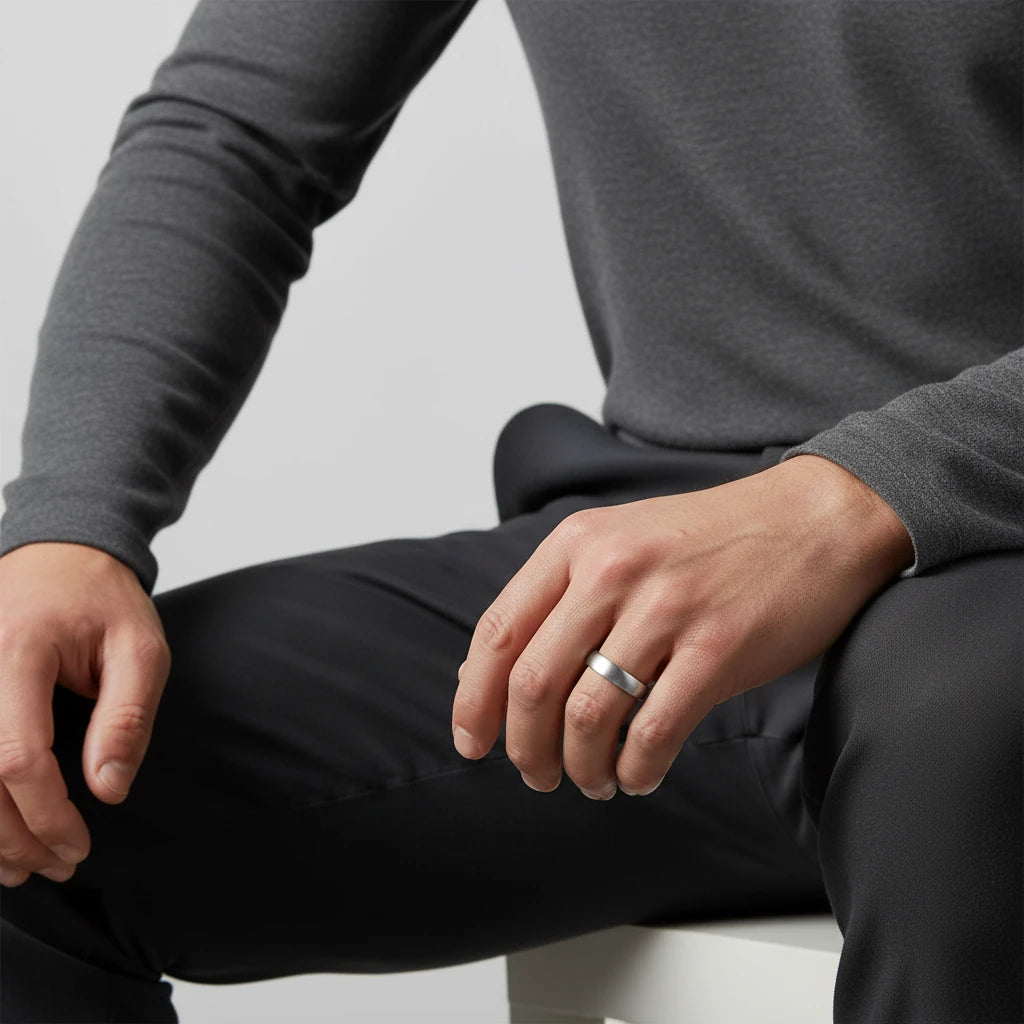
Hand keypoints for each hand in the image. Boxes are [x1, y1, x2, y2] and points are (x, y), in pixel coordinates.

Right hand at [0, 542, 170, 884]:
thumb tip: (109, 789)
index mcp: (16, 652)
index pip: (15, 756)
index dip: (46, 814)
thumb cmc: (103, 599)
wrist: (60, 553)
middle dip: (13, 837)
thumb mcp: (140, 648)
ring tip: (23, 867)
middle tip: (59, 865)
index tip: (78, 845)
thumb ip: (126, 717)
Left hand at [452, 454, 912, 798]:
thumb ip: (563, 596)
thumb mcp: (622, 539)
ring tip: (592, 780)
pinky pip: (654, 731)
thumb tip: (501, 676)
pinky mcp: (718, 647)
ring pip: (588, 715)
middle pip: (533, 683)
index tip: (471, 742)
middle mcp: (612, 571)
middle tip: (536, 774)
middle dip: (524, 747)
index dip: (474, 699)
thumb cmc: (712, 539)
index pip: (498, 633)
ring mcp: (666, 608)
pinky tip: (638, 774)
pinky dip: (636, 769)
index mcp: (578, 544)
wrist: (814, 519)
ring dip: (580, 766)